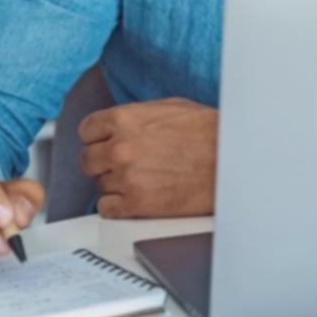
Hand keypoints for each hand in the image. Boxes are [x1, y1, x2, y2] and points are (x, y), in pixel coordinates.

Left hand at [78, 97, 217, 217]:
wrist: (230, 161)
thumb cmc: (208, 133)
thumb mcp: (170, 107)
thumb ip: (136, 116)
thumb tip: (118, 125)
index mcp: (126, 119)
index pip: (86, 130)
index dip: (97, 138)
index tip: (104, 144)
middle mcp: (120, 147)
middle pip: (87, 160)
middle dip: (103, 163)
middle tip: (123, 165)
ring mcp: (126, 177)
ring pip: (99, 185)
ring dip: (115, 185)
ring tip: (142, 180)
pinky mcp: (136, 204)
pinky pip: (106, 208)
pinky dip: (118, 206)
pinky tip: (136, 198)